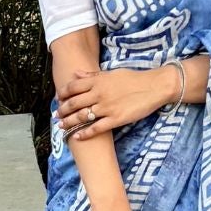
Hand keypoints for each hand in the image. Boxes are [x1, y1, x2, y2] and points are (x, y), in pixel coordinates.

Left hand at [58, 64, 179, 142]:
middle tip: (56, 115)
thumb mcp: (112, 73)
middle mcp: (99, 94)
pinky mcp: (116, 119)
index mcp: (98, 81)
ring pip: (82, 116)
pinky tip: (77, 137)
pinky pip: (96, 128)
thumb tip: (76, 74)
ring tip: (61, 126)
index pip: (73, 87)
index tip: (58, 98)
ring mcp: (107, 107)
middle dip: (62, 110)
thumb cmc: (134, 78)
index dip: (62, 94)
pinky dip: (85, 134)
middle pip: (74, 103)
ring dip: (69, 123)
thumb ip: (93, 75)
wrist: (154, 87)